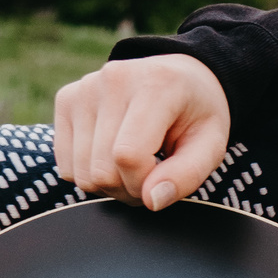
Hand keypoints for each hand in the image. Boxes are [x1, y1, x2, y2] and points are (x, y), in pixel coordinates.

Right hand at [52, 53, 231, 208]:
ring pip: (81, 173)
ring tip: (134, 165)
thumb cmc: (197, 114)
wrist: (180, 77)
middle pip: (101, 170)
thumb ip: (187, 175)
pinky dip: (89, 172)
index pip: (128, 156)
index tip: (163, 179)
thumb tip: (152, 200)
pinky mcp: (66, 99)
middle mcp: (112, 80)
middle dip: (128, 188)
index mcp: (155, 85)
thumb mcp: (212, 145)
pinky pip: (66, 165)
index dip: (143, 184)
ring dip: (109, 184)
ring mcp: (83, 88)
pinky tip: (112, 155)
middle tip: (152, 174)